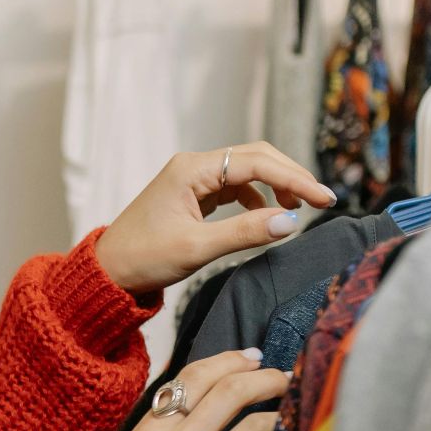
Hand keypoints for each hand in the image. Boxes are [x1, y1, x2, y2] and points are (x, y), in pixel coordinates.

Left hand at [94, 143, 335, 294]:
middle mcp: (193, 166)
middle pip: (255, 158)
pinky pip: (234, 188)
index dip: (294, 179)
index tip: (323, 198)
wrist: (108, 272)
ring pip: (246, 171)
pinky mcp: (193, 195)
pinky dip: (255, 199)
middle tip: (321, 200)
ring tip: (295, 212)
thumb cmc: (142, 259)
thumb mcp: (196, 248)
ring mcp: (193, 179)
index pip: (256, 163)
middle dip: (290, 176)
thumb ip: (245, 233)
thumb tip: (290, 222)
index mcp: (191, 170)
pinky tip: (264, 217)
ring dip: (275, 187)